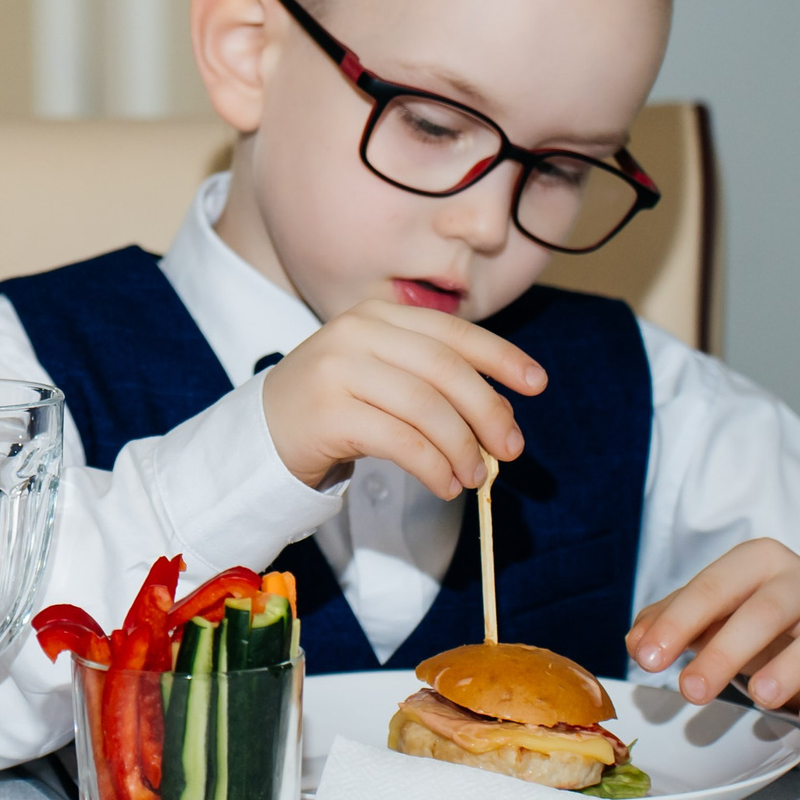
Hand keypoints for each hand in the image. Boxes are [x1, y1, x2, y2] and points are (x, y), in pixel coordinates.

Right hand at [259, 299, 543, 496]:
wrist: (262, 435)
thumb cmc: (334, 407)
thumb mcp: (380, 374)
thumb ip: (430, 378)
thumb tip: (501, 414)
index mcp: (374, 315)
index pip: (451, 331)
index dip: (500, 356)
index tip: (537, 384)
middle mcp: (354, 333)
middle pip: (445, 369)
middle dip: (488, 411)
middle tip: (510, 449)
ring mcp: (337, 370)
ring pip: (426, 408)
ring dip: (462, 449)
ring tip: (473, 478)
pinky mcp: (328, 413)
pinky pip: (401, 442)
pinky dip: (434, 467)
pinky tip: (444, 485)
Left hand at [626, 538, 799, 731]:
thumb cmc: (748, 617)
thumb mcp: (705, 612)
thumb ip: (665, 623)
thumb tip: (638, 645)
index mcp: (757, 560)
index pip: (713, 587)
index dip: (678, 623)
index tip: (648, 659)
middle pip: (767, 611)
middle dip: (726, 652)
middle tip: (691, 691)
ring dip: (793, 667)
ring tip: (758, 699)